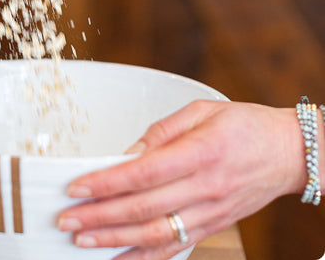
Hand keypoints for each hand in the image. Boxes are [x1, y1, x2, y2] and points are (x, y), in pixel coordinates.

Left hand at [57, 100, 307, 259]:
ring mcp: (211, 213)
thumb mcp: (201, 111)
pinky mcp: (215, 226)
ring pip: (157, 235)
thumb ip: (161, 131)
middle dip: (100, 216)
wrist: (290, 152)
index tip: (77, 186)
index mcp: (200, 153)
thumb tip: (126, 152)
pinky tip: (120, 258)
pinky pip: (177, 247)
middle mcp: (205, 188)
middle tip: (67, 218)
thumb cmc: (245, 125)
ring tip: (83, 240)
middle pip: (144, 208)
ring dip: (116, 241)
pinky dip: (146, 257)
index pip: (144, 173)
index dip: (107, 182)